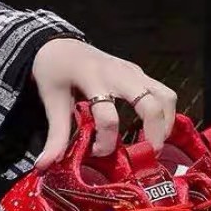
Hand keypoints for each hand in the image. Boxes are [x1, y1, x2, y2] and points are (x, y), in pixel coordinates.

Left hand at [31, 38, 177, 168]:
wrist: (60, 44)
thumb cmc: (55, 72)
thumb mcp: (51, 102)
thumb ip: (55, 136)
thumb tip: (44, 166)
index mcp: (93, 79)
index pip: (108, 116)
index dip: (105, 142)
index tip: (95, 153)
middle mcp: (119, 73)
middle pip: (150, 104)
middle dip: (153, 134)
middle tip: (146, 156)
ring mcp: (133, 72)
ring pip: (166, 96)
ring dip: (166, 124)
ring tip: (152, 145)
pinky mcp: (139, 74)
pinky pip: (163, 93)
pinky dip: (165, 114)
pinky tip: (152, 131)